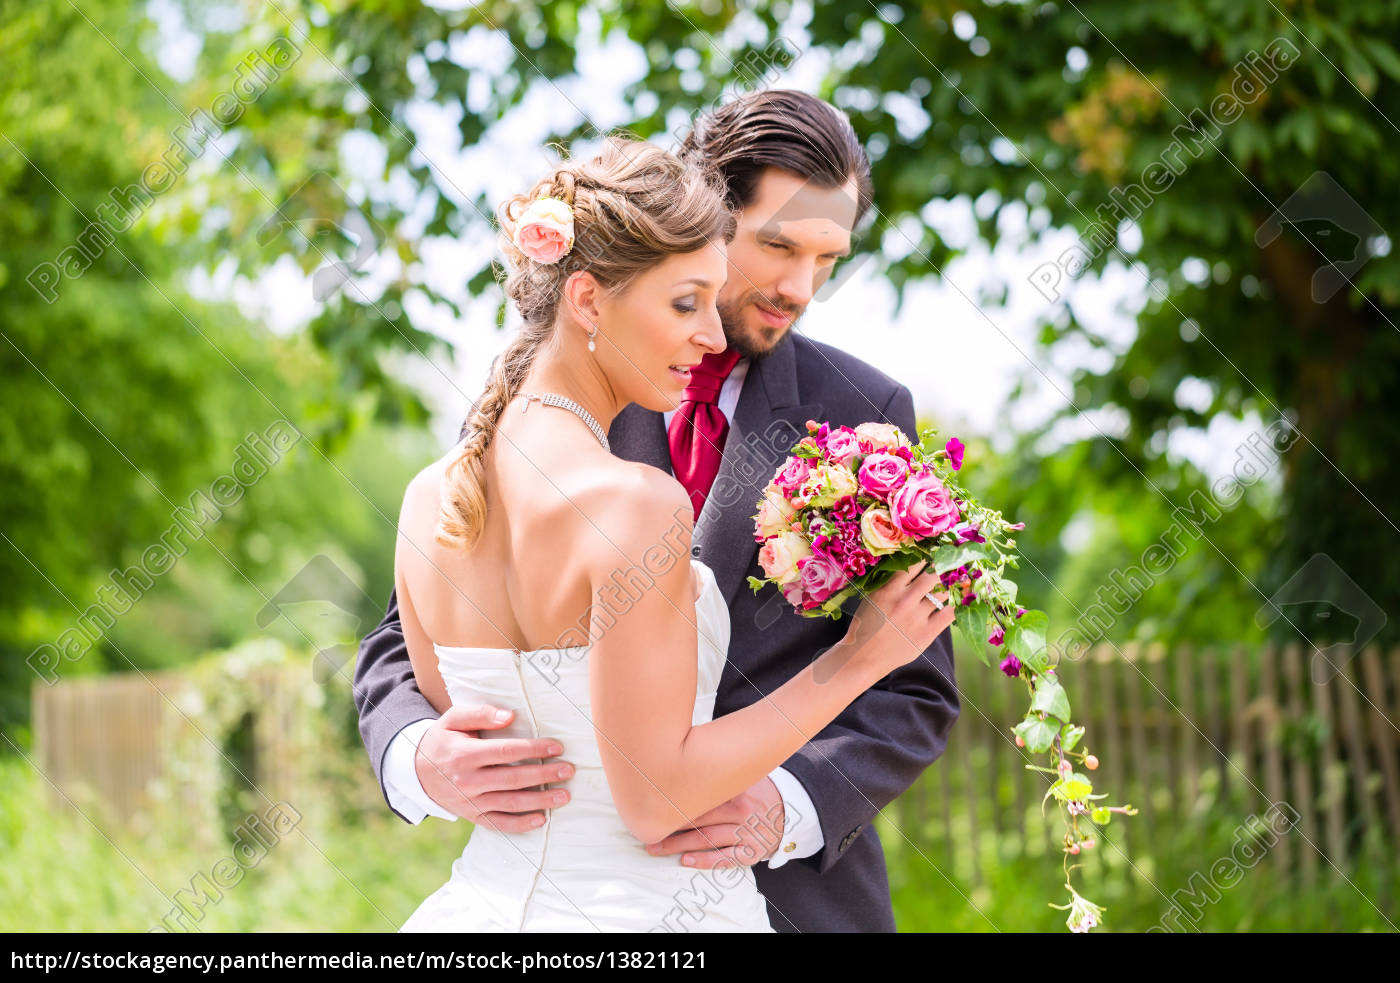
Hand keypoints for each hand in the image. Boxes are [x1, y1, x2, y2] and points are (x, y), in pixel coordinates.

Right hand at [414, 704, 572, 830]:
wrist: (416, 771)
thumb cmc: (442, 739)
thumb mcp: (453, 719)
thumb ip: (480, 714)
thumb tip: (509, 716)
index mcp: (464, 755)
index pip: (505, 752)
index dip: (533, 749)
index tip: (556, 747)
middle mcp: (468, 781)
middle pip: (513, 779)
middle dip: (544, 775)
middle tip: (569, 770)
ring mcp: (470, 802)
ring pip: (510, 804)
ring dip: (540, 801)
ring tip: (564, 795)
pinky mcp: (472, 816)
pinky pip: (499, 824)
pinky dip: (520, 825)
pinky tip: (541, 819)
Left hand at [642, 777, 785, 868]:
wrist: (791, 812)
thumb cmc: (757, 791)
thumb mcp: (741, 775)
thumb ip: (717, 769)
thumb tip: (681, 755)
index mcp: (736, 788)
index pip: (699, 793)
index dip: (673, 798)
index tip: (650, 801)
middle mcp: (741, 810)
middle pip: (698, 818)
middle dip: (669, 825)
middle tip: (643, 831)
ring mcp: (746, 832)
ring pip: (707, 838)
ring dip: (678, 844)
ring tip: (654, 848)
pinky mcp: (752, 851)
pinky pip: (726, 858)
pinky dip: (705, 860)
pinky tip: (686, 861)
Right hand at [844, 560, 955, 676]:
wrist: (863, 657)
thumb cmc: (866, 627)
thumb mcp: (872, 599)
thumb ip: (890, 585)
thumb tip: (912, 568)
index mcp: (889, 590)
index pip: (914, 565)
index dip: (927, 557)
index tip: (935, 553)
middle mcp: (904, 601)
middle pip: (933, 575)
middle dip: (944, 568)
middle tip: (951, 564)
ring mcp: (917, 617)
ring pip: (943, 593)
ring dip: (952, 585)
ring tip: (958, 580)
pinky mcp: (927, 633)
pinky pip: (950, 614)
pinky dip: (957, 605)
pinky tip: (961, 600)